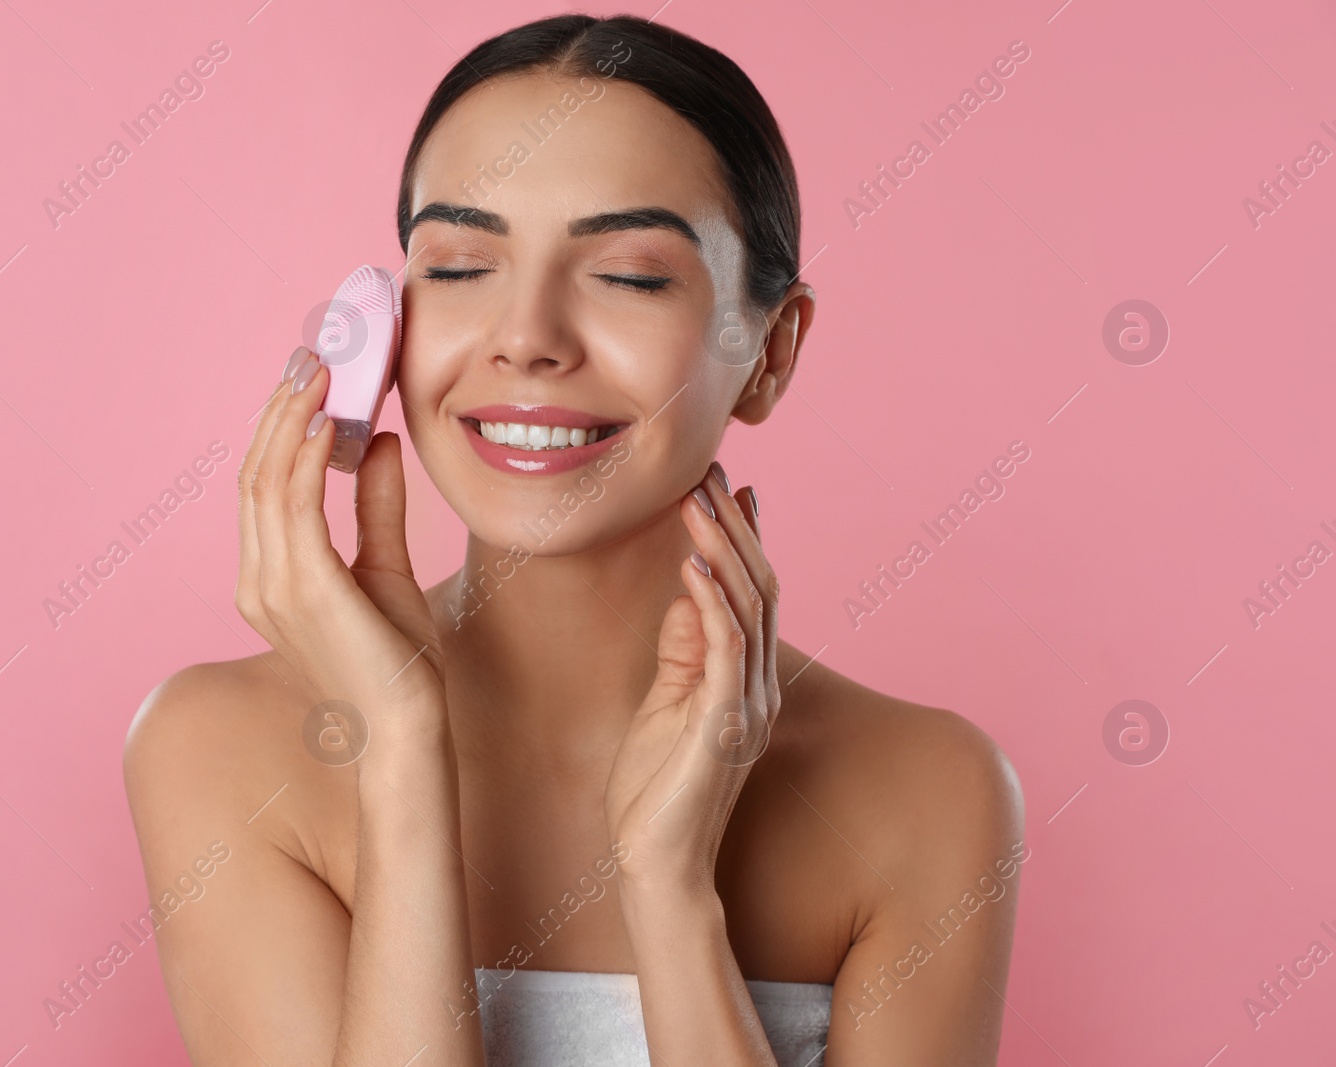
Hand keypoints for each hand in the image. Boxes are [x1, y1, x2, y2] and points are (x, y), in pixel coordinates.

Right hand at [236, 346, 447, 749]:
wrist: (408, 731)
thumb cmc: (398, 665)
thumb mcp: (387, 570)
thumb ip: (375, 509)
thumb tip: (377, 443)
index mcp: (269, 580)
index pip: (264, 488)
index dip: (280, 428)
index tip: (308, 378)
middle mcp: (258, 581)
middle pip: (256, 474)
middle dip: (280, 409)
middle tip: (309, 356)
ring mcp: (272, 586)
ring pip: (267, 480)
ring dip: (292, 418)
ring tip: (320, 370)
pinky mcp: (304, 588)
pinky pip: (296, 504)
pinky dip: (308, 456)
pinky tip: (330, 421)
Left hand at [603, 462, 778, 896]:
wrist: (658, 865)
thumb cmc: (655, 789)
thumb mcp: (665, 701)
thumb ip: (683, 647)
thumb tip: (690, 584)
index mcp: (745, 679)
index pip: (753, 592)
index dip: (743, 536)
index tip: (725, 485)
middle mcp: (757, 686)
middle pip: (759, 586)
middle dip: (732, 525)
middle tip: (708, 471)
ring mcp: (747, 706)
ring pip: (749, 607)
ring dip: (723, 548)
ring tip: (697, 500)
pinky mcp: (724, 726)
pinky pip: (724, 652)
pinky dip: (712, 604)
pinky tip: (692, 566)